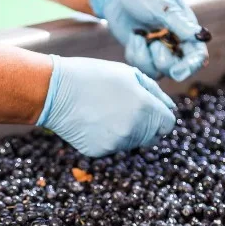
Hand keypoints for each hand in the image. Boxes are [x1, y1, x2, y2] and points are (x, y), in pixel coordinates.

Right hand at [36, 55, 175, 157]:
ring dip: (127, 131)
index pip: (168, 124)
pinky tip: (93, 122)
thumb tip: (169, 108)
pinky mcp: (100, 152)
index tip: (149, 110)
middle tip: (124, 109)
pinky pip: (112, 147)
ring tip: (105, 112)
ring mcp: (116, 143)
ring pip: (132, 142)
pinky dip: (107, 137)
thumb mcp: (128, 73)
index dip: (160, 116)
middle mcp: (134, 129)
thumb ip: (154, 92)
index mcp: (145, 107)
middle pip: (152, 137)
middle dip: (145, 125)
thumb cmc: (93, 76)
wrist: (55, 92)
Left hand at [90, 0, 208, 81]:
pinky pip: (142, 67)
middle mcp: (175, 44)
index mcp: (187, 30)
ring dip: (146, 58)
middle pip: (178, 70)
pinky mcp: (143, 55)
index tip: (177, 71)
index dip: (190, 67)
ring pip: (158, 72)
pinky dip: (135, 54)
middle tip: (154, 44)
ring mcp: (158, 51)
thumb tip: (199, 37)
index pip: (197, 55)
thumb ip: (179, 23)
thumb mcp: (162, 6)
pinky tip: (134, 37)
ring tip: (139, 37)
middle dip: (164, 62)